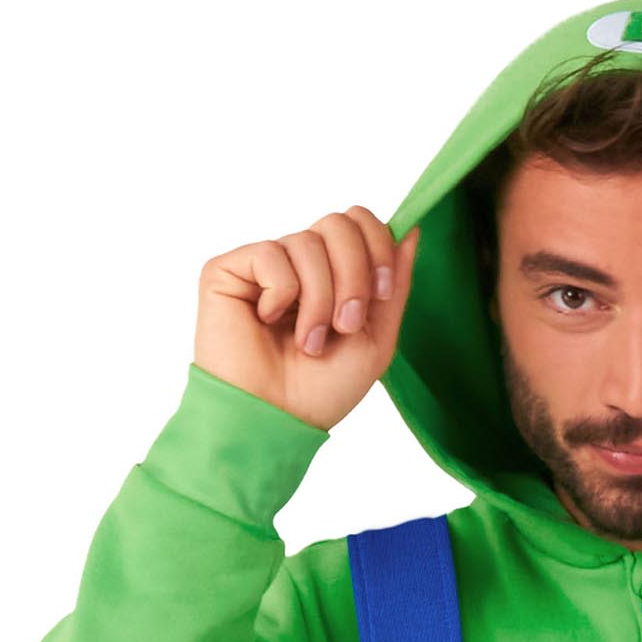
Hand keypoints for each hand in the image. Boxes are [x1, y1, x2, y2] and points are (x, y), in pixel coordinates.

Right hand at [194, 207, 419, 431]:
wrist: (276, 419)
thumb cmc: (321, 390)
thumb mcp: (377, 340)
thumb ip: (396, 285)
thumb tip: (412, 230)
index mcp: (334, 274)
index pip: (361, 224)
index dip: (378, 247)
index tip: (381, 294)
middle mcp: (299, 262)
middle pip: (340, 223)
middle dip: (354, 277)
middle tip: (345, 326)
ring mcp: (264, 263)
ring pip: (308, 242)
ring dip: (319, 300)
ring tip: (307, 341)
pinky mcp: (229, 268)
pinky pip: (272, 255)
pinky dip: (281, 295)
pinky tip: (267, 322)